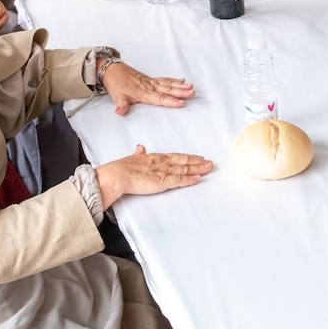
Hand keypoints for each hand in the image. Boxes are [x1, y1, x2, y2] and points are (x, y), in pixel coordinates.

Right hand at [94, 145, 213, 206]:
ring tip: (209, 168)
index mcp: (156, 157)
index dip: (188, 157)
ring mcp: (163, 171)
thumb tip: (140, 147)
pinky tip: (197, 178)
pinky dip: (189, 179)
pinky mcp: (162, 181)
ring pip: (184, 169)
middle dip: (198, 162)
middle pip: (184, 161)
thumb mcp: (133, 157)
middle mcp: (162, 162)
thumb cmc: (123, 167)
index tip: (197, 157)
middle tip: (210, 162)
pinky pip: (179, 180)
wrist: (118, 174)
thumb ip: (138, 153)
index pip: (176, 156)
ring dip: (198, 169)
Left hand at [101, 59, 195, 114]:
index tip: (181, 102)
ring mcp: (151, 82)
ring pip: (168, 84)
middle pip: (168, 90)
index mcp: (143, 92)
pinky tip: (182, 80)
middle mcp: (149, 86)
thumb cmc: (116, 83)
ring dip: (180, 86)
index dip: (170, 101)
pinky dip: (174, 80)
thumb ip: (121, 105)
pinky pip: (165, 80)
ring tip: (191, 87)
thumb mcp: (117, 96)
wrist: (112, 70)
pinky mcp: (150, 79)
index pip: (160, 98)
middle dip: (180, 92)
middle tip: (192, 93)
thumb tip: (120, 111)